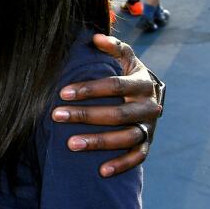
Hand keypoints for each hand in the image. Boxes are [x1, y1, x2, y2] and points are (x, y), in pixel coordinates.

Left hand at [50, 34, 163, 177]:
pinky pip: (137, 157)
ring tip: (71, 144)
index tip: (63, 93)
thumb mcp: (125, 57)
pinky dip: (122, 164)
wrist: (152, 93)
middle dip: (85, 115)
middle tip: (57, 115)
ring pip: (126, 137)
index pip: (115, 85)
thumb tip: (96, 37)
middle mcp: (149, 105)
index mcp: (142, 82)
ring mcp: (150, 126)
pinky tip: (101, 171)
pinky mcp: (149, 142)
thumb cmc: (130, 73)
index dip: (89, 89)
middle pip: (117, 113)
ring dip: (99, 141)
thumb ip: (113, 46)